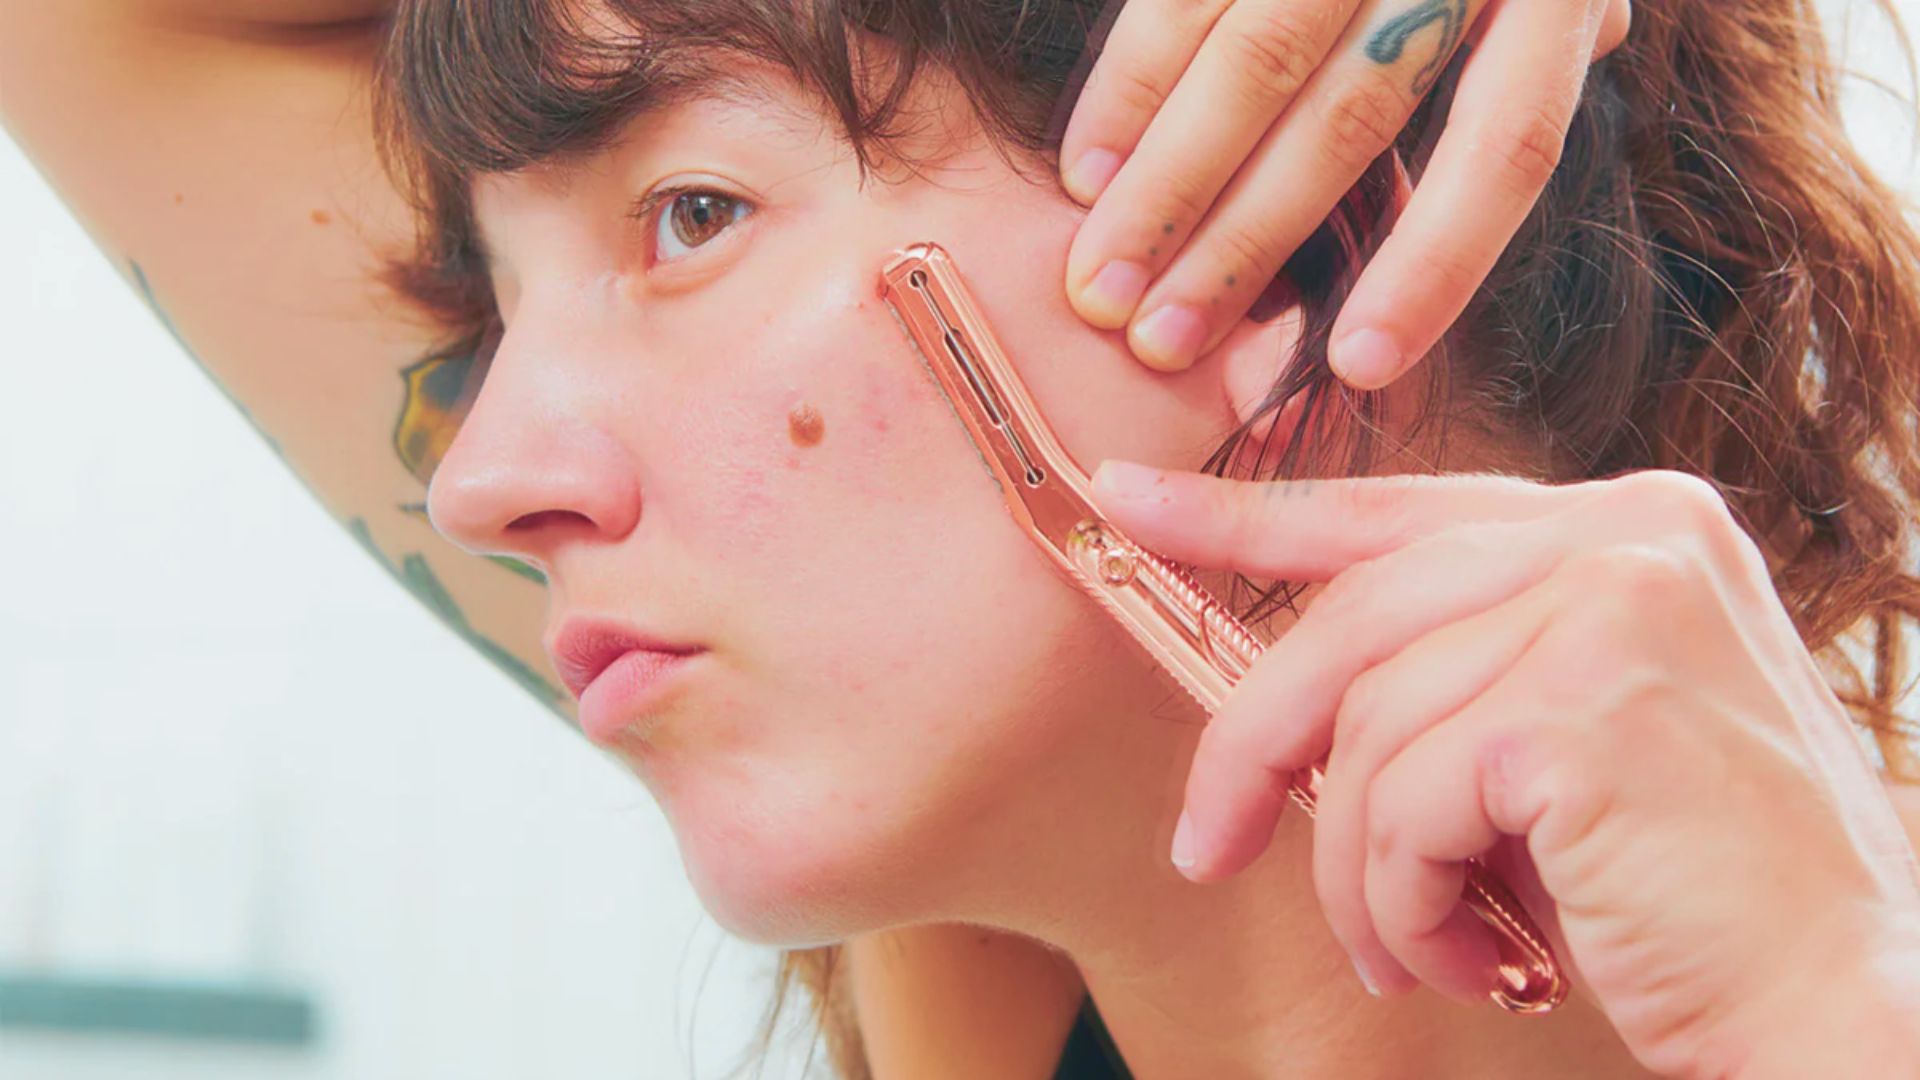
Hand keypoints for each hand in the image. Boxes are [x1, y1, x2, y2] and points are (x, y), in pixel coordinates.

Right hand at [1060, 0, 1630, 385]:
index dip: (1433, 267)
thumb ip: (1534, 63)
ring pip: (1254, 63)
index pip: (1505, 147)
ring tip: (1102, 285)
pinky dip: (1127, 90)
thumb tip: (1511, 175)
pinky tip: (1086, 171)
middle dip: (1244, 243)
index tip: (1358, 368)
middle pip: (1350, 117)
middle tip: (1160, 342)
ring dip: (1165, 188)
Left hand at [1088, 460, 1919, 1075]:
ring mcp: (1610, 606)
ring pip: (1365, 730)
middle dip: (1251, 744)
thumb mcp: (1564, 740)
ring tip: (1413, 944)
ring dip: (1361, 872)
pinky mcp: (1580, 706)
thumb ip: (1455, 673)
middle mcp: (1627, 534)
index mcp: (1625, 524)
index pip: (1393, 508)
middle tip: (1203, 844)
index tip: (1127, 500)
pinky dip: (1401, 905)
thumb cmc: (1691, 889)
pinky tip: (1469, 955)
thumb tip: (1287, 698)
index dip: (1243, 512)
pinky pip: (1398, 806)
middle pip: (1351, 618)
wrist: (1842, 1006)